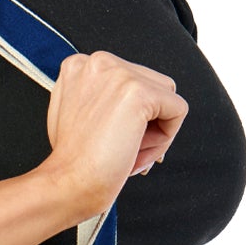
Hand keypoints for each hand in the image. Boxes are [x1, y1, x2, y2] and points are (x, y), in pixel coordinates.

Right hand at [41, 49, 187, 218]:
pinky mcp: (139, 92)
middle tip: (123, 151)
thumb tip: (132, 104)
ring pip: (167, 97)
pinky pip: (178, 110)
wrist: (67, 182)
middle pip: (151, 86)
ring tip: (129, 152)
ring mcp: (119, 74)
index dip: (130, 117)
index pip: (130, 81)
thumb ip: (99, 98)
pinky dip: (167, 138)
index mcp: (81, 65)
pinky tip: (138, 153)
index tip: (114, 140)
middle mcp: (98, 62)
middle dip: (146, 123)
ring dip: (156, 131)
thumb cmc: (72, 160)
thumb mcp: (77, 114)